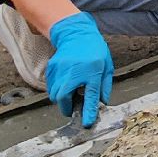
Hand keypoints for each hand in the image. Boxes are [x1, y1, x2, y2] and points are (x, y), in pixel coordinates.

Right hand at [46, 12, 112, 126]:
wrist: (77, 34)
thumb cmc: (95, 50)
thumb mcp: (107, 66)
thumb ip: (104, 86)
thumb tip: (102, 102)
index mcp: (92, 72)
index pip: (90, 98)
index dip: (89, 112)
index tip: (87, 123)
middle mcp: (74, 72)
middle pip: (64, 98)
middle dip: (67, 108)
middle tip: (73, 108)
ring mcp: (60, 70)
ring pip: (55, 95)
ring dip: (62, 99)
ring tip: (70, 94)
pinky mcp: (52, 68)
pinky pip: (50, 87)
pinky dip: (56, 90)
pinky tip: (64, 84)